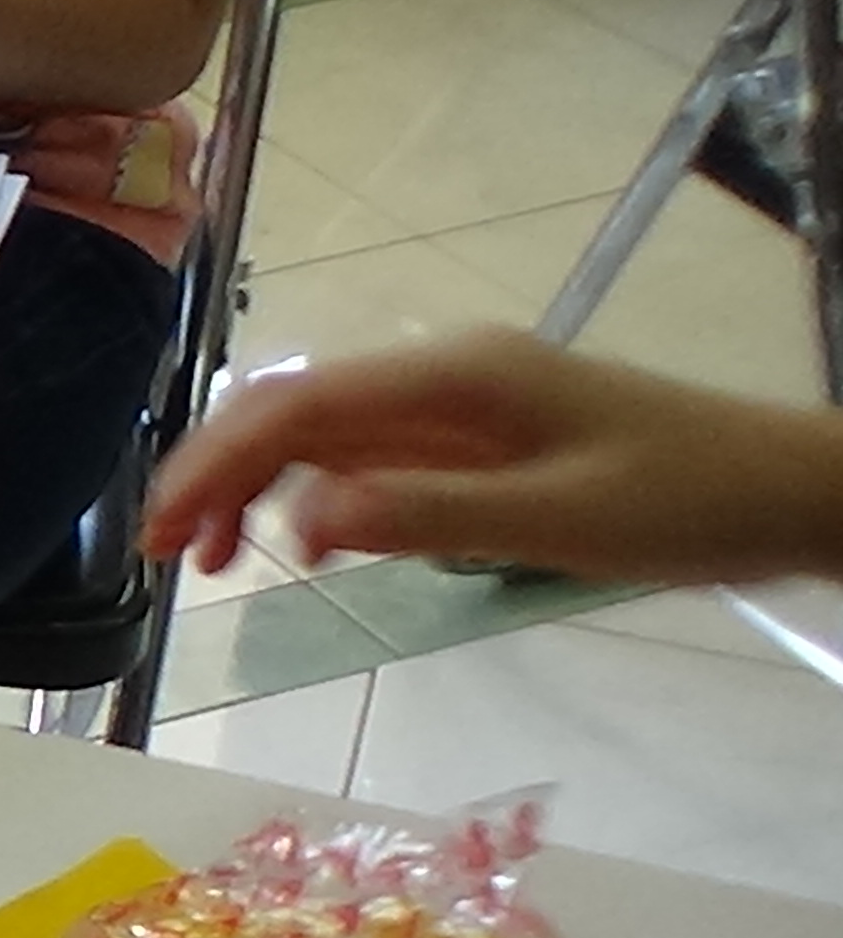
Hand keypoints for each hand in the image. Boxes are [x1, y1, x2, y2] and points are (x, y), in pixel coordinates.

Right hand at [143, 331, 842, 583]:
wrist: (790, 491)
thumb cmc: (687, 502)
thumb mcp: (560, 518)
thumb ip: (428, 514)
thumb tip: (304, 521)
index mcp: (453, 378)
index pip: (296, 411)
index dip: (215, 467)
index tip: (159, 537)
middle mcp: (442, 376)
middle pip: (292, 411)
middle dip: (212, 474)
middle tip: (158, 557)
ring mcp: (458, 404)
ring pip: (319, 433)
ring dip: (250, 487)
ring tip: (207, 562)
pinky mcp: (476, 437)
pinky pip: (365, 454)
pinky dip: (308, 493)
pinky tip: (296, 542)